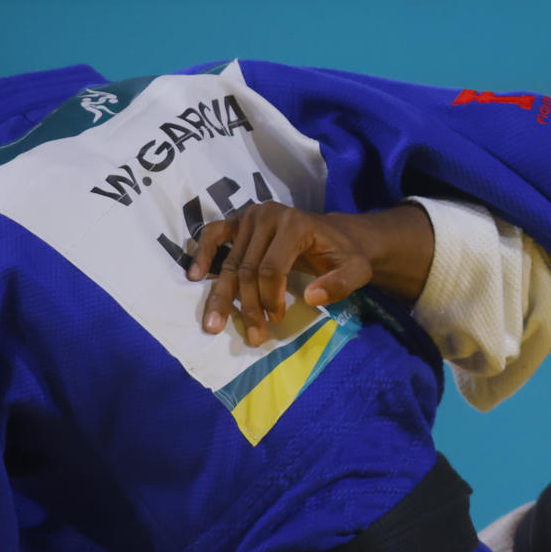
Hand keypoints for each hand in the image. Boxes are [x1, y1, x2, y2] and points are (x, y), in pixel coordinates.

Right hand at [189, 202, 432, 346]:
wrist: (337, 235)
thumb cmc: (344, 255)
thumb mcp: (356, 271)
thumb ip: (339, 284)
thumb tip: (311, 296)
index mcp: (295, 224)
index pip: (271, 267)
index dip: (270, 298)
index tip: (278, 319)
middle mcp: (268, 215)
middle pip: (248, 268)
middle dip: (248, 306)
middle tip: (252, 336)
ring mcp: (250, 216)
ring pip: (230, 262)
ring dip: (222, 296)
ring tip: (213, 325)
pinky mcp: (239, 220)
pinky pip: (215, 234)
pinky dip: (203, 253)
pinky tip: (194, 276)